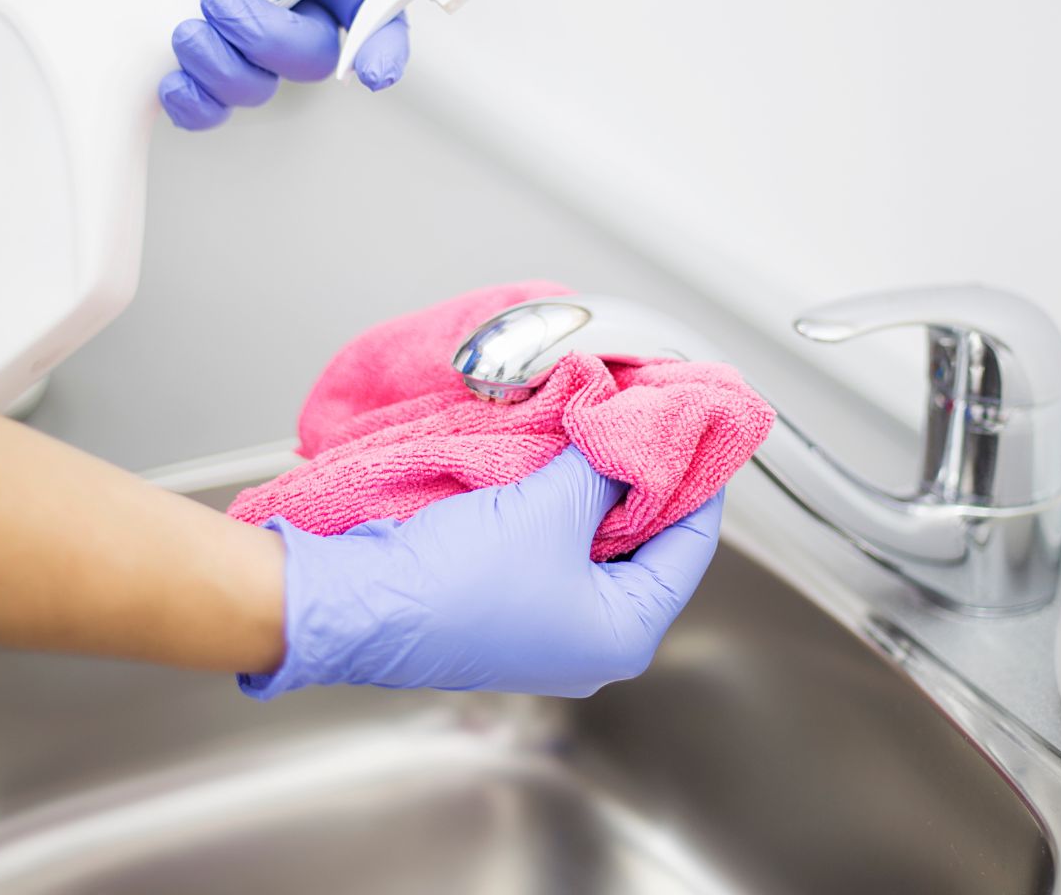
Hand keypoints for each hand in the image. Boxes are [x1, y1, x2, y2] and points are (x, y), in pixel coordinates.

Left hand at [0, 0, 410, 129]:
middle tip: (217, 4)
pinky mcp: (181, 68)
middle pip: (317, 53)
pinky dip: (196, 103)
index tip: (375, 67)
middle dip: (276, 43)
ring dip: (229, 68)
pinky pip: (212, 110)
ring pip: (265, 84)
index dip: (381, 37)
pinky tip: (166, 77)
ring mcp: (226, 34)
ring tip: (178, 28)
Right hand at [241, 446, 723, 698]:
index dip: (698, 479)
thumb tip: (634, 430)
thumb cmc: (458, 581)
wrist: (362, 604)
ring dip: (595, 487)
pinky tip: (557, 458)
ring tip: (604, 426)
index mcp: (625, 634)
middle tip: (645, 417)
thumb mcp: (551, 507)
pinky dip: (559, 504)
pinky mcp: (507, 609)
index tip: (697, 426)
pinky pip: (554, 548)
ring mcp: (548, 629)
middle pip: (645, 545)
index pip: (691, 545)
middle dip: (641, 478)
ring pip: (596, 543)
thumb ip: (604, 465)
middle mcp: (593, 642)